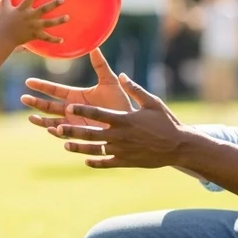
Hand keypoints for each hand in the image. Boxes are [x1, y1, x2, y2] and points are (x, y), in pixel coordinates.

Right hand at [0, 0, 67, 49]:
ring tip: (67, 17)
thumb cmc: (3, 23)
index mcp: (22, 9)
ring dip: (58, 20)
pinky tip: (62, 40)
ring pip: (48, 23)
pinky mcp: (34, 35)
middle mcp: (30, 17)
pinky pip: (46, 38)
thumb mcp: (4, 9)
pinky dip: (54, 40)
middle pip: (44, 9)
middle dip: (53, 4)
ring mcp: (33, 26)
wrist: (4, 38)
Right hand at [21, 49, 131, 127]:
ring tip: (31, 117)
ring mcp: (74, 123)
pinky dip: (57, 132)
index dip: (41, 86)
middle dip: (36, 103)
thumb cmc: (120, 102)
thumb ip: (101, 66)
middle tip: (23, 98)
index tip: (28, 81)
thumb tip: (95, 47)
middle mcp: (71, 109)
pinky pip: (65, 134)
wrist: (129, 122)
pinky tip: (51, 129)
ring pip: (52, 122)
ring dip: (42, 120)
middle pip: (49, 106)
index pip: (54, 90)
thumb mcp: (110, 82)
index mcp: (75, 95)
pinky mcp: (79, 135)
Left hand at [50, 74, 185, 168]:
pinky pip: (106, 163)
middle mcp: (119, 135)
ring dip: (78, 148)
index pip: (98, 114)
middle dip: (72, 131)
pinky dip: (95, 162)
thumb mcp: (152, 102)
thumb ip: (135, 89)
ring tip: (65, 145)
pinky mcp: (126, 162)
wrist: (180, 146)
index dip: (82, 111)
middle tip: (57, 128)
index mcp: (124, 119)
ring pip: (95, 150)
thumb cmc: (166, 122)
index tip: (68, 107)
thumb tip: (122, 74)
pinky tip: (85, 160)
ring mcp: (121, 150)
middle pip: (90, 134)